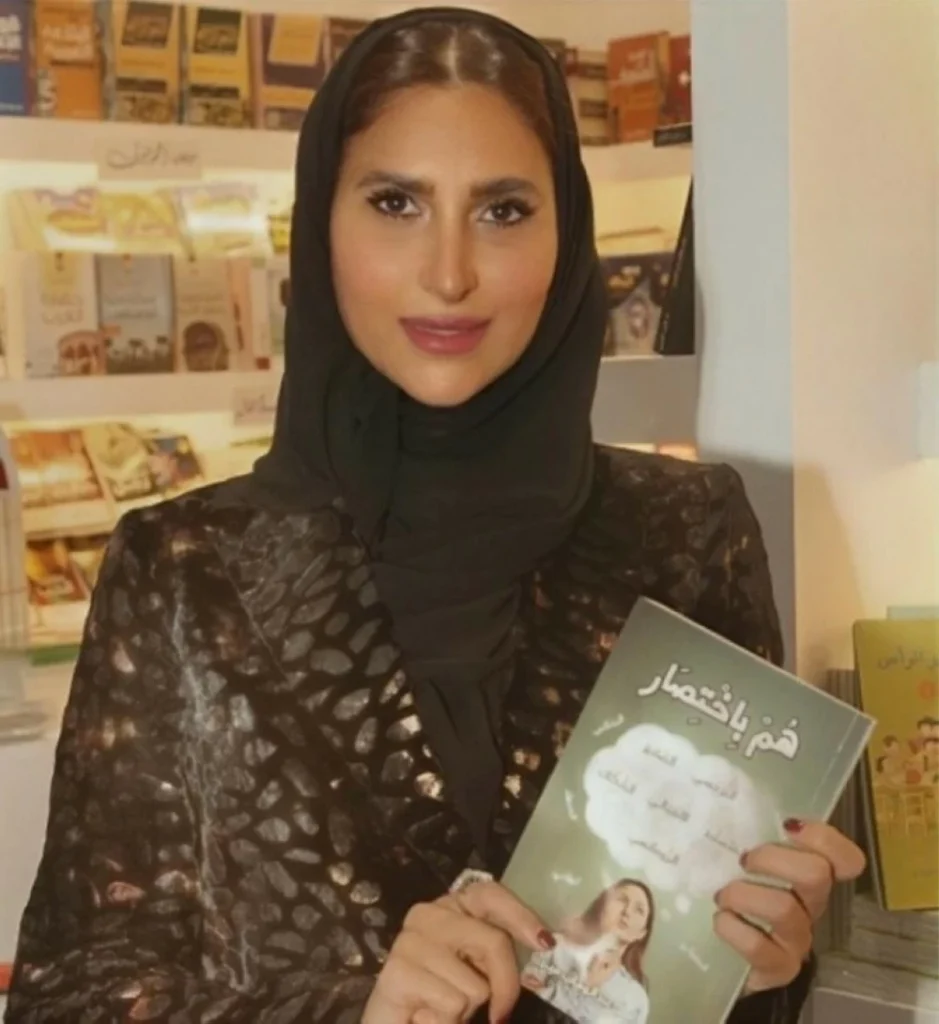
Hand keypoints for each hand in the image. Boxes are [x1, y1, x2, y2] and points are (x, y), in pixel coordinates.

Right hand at [363, 878, 551, 1023]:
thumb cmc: (441, 996)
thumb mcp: (476, 970)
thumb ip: (499, 955)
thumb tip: (544, 946)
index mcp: (451, 906)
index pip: (489, 894)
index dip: (520, 915)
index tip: (545, 943)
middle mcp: (428, 914)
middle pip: (493, 942)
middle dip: (505, 984)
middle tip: (499, 1013)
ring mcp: (409, 942)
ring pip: (474, 985)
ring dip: (467, 1010)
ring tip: (443, 1008)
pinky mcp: (396, 974)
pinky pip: (450, 1006)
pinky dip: (448, 1023)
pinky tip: (426, 1016)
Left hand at [714, 818, 865, 995]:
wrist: (723, 960)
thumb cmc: (732, 897)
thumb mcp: (738, 862)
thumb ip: (740, 834)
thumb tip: (706, 793)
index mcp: (807, 876)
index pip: (845, 858)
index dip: (824, 838)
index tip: (787, 825)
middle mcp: (810, 907)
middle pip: (817, 875)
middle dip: (774, 859)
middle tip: (743, 861)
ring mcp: (797, 940)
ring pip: (784, 908)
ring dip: (743, 895)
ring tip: (722, 896)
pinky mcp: (778, 968)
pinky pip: (758, 946)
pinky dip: (732, 928)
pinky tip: (720, 921)